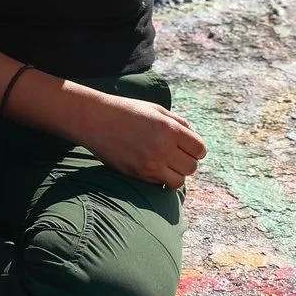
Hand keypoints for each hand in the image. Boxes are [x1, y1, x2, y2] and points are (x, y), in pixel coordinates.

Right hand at [70, 88, 207, 188]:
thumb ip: (179, 123)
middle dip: (187, 161)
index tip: (189, 147)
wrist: (96, 120)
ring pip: (179, 181)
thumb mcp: (157, 110)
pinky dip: (162, 179)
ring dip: (176, 174)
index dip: (197, 149)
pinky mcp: (138, 175)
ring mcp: (150, 164)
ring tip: (166, 164)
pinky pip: (161, 185)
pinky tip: (154, 168)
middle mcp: (162, 148)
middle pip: (191, 167)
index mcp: (170, 129)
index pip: (199, 149)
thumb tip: (194, 139)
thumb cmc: (128, 111)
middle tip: (176, 155)